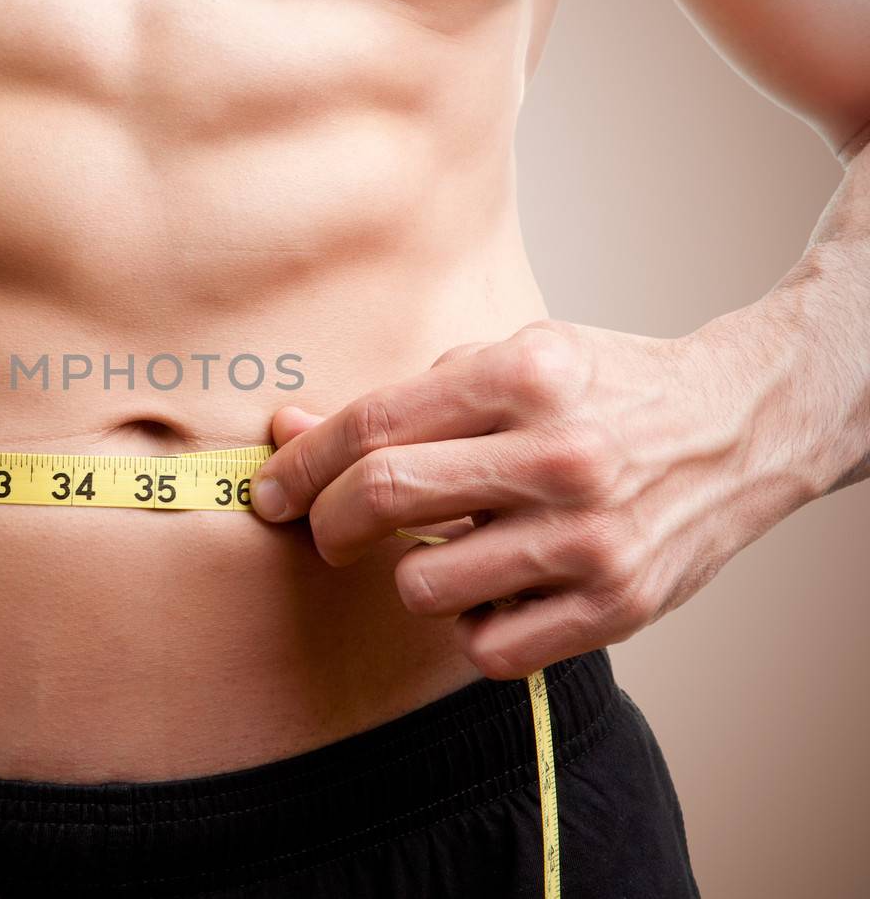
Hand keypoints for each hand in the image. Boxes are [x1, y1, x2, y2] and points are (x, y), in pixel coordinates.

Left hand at [250, 317, 823, 679]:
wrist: (740, 427)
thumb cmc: (601, 392)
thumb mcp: (509, 362)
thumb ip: (401, 402)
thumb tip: (283, 430)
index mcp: (524, 376)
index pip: (372, 427)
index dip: (299, 465)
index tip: (269, 491)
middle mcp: (560, 455)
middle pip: (383, 498)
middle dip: (325, 522)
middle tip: (325, 529)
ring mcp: (592, 536)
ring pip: (421, 585)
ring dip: (409, 574)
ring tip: (451, 546)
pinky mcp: (619, 605)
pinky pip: (485, 647)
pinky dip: (472, 624)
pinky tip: (497, 586)